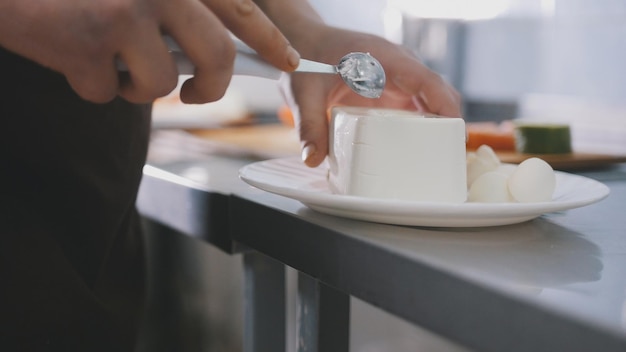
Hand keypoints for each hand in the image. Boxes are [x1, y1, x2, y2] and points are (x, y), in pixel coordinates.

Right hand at [0, 0, 298, 103]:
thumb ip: (177, 10)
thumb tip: (214, 56)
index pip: (241, 8)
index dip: (270, 40)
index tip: (289, 61)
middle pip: (216, 57)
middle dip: (209, 88)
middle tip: (196, 93)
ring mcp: (126, 10)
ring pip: (161, 84)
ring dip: (135, 86)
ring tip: (107, 59)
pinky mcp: (89, 41)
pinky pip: (109, 93)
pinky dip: (91, 85)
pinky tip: (69, 53)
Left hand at [282, 29, 461, 166]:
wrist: (304, 43)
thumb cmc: (307, 59)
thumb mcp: (304, 94)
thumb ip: (310, 126)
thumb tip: (313, 159)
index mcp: (383, 59)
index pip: (425, 80)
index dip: (444, 104)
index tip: (456, 129)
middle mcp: (398, 66)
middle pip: (438, 91)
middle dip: (450, 121)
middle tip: (450, 155)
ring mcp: (398, 78)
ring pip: (432, 99)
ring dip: (440, 125)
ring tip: (442, 158)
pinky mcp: (393, 90)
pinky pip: (418, 106)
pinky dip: (425, 125)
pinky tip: (421, 149)